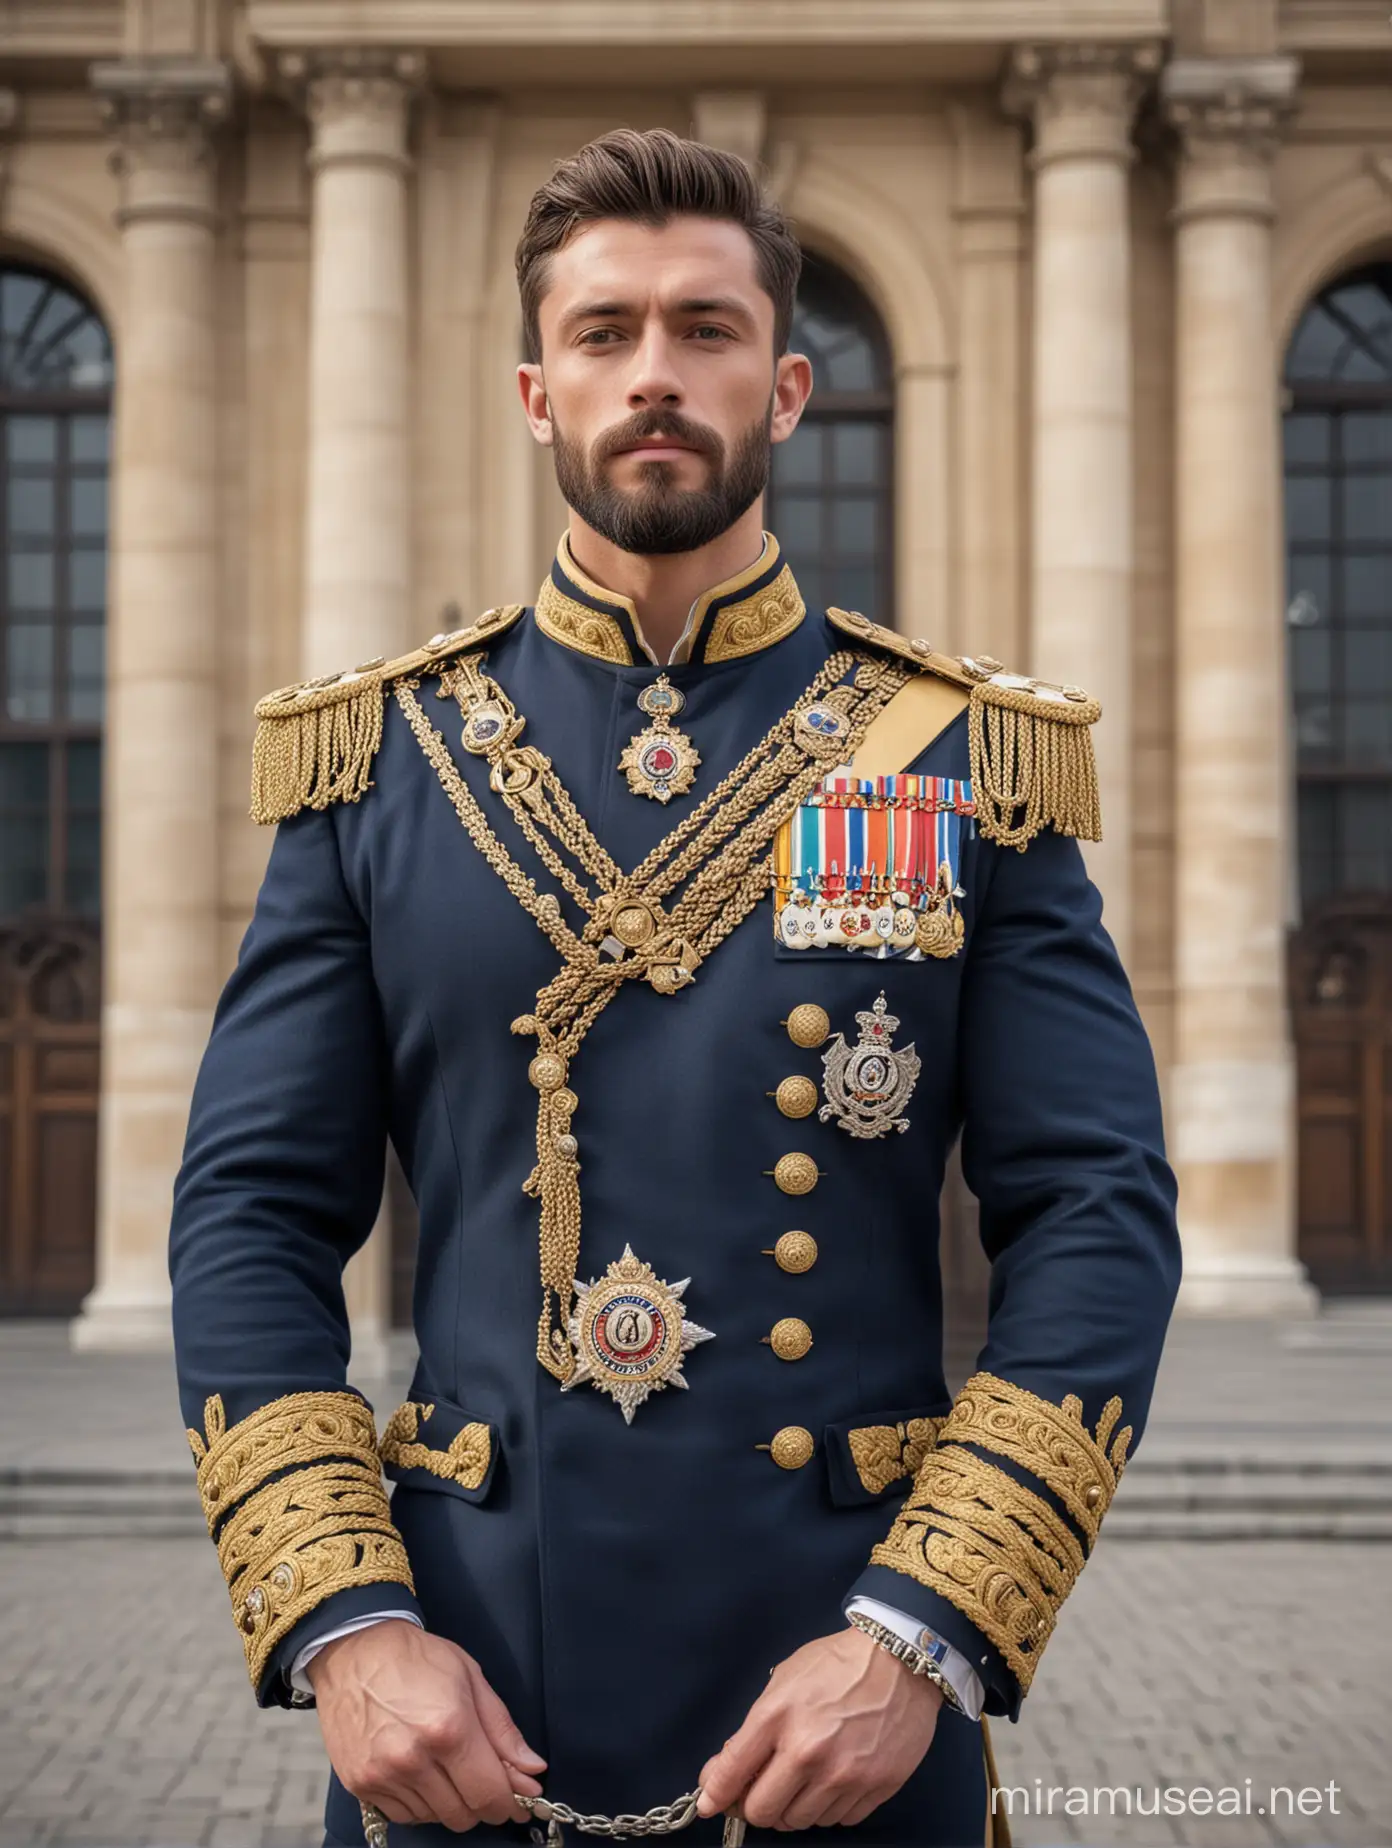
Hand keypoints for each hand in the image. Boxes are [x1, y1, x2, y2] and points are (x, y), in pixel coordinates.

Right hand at [306, 1619, 546, 1830]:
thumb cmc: (415, 1658)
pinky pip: (404, 1816)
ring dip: (451, 1803)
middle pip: (463, 1815)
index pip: (489, 1794)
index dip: (511, 1804)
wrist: (352, 1651)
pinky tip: (423, 1776)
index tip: (520, 1802)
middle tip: (483, 1781)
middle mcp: (414, 1759)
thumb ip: (502, 1729)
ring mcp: (384, 1776)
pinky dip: (421, 1804)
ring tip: (448, 1769)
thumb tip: (533, 1770)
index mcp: (449, 1728)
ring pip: (435, 1818)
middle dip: (482, 1804)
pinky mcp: (361, 1785)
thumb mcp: (470, 1677)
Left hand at [696, 1627, 941, 1831]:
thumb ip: (755, 1729)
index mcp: (779, 1716)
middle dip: (757, 1804)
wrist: (900, 1659)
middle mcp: (808, 1751)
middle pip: (763, 1811)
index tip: (709, 1803)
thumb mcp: (785, 1680)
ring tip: (805, 1778)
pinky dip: (830, 1807)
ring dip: (795, 1806)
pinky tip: (835, 1780)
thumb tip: (726, 1770)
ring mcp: (844, 1774)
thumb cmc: (839, 1664)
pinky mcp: (875, 1788)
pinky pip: (838, 1820)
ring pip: (799, 1821)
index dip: (714, 1794)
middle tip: (765, 1788)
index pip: (733, 1772)